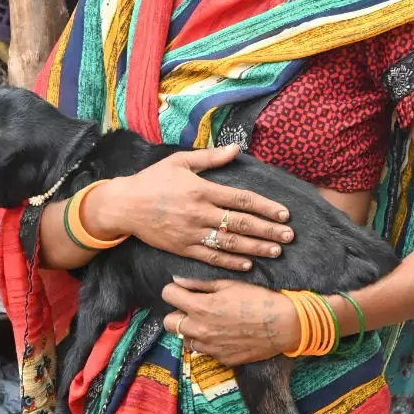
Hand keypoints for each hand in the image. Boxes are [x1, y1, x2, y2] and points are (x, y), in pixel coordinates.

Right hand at [87, 145, 292, 271]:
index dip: (266, 207)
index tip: (284, 214)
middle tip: (289, 236)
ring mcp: (191, 233)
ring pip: (230, 244)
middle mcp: (200, 213)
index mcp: (202, 190)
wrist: (124, 205)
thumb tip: (236, 148)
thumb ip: (210, 157)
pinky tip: (248, 265)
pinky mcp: (183, 248)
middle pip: (241, 224)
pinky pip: (211, 258)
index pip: (242, 200)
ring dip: (255, 249)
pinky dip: (231, 263)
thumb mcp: (180, 161)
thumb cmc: (153, 179)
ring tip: (276, 251)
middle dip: (268, 231)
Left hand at [161, 278, 299, 366]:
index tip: (182, 291)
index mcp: (200, 307)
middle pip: (169, 322)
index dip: (174, 291)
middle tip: (193, 308)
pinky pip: (204, 350)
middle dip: (177, 313)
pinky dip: (209, 342)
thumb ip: (199, 284)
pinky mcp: (221, 359)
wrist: (283, 324)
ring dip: (192, 330)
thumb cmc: (258, 299)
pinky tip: (225, 334)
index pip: (167, 295)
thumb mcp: (228, 284)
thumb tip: (177, 281)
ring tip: (210, 322)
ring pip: (185, 339)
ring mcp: (210, 347)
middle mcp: (200, 329)